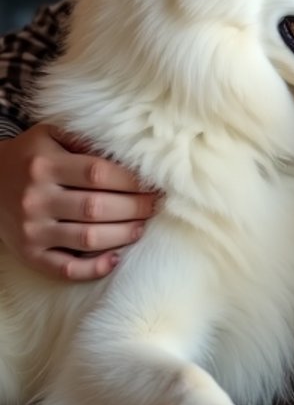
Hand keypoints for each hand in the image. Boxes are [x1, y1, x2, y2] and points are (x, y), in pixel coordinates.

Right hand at [0, 123, 159, 280]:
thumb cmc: (28, 157)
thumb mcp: (48, 135)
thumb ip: (82, 138)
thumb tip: (125, 151)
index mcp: (44, 166)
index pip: (98, 173)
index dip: (131, 180)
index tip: (152, 183)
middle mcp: (36, 199)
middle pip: (97, 208)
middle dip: (134, 208)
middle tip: (154, 205)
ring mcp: (32, 230)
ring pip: (87, 239)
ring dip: (123, 235)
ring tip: (141, 226)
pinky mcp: (29, 255)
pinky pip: (64, 269)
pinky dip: (93, 268)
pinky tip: (115, 258)